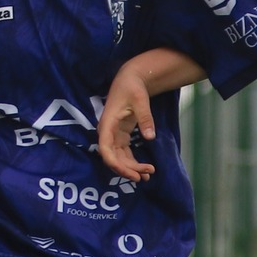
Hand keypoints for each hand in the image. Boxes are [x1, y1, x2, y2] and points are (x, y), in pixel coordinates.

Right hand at [97, 68, 157, 182]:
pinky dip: (133, 163)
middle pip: (112, 157)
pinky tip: (145, 169)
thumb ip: (145, 118)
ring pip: (119, 158)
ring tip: (148, 175)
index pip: (105, 148)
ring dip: (131, 168)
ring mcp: (113, 136)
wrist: (130, 80)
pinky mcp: (120, 137)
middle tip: (145, 176)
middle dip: (127, 169)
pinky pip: (124, 154)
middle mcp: (107, 132)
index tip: (129, 173)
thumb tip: (150, 137)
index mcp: (107, 124)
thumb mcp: (140, 100)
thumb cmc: (132, 87)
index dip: (114, 163)